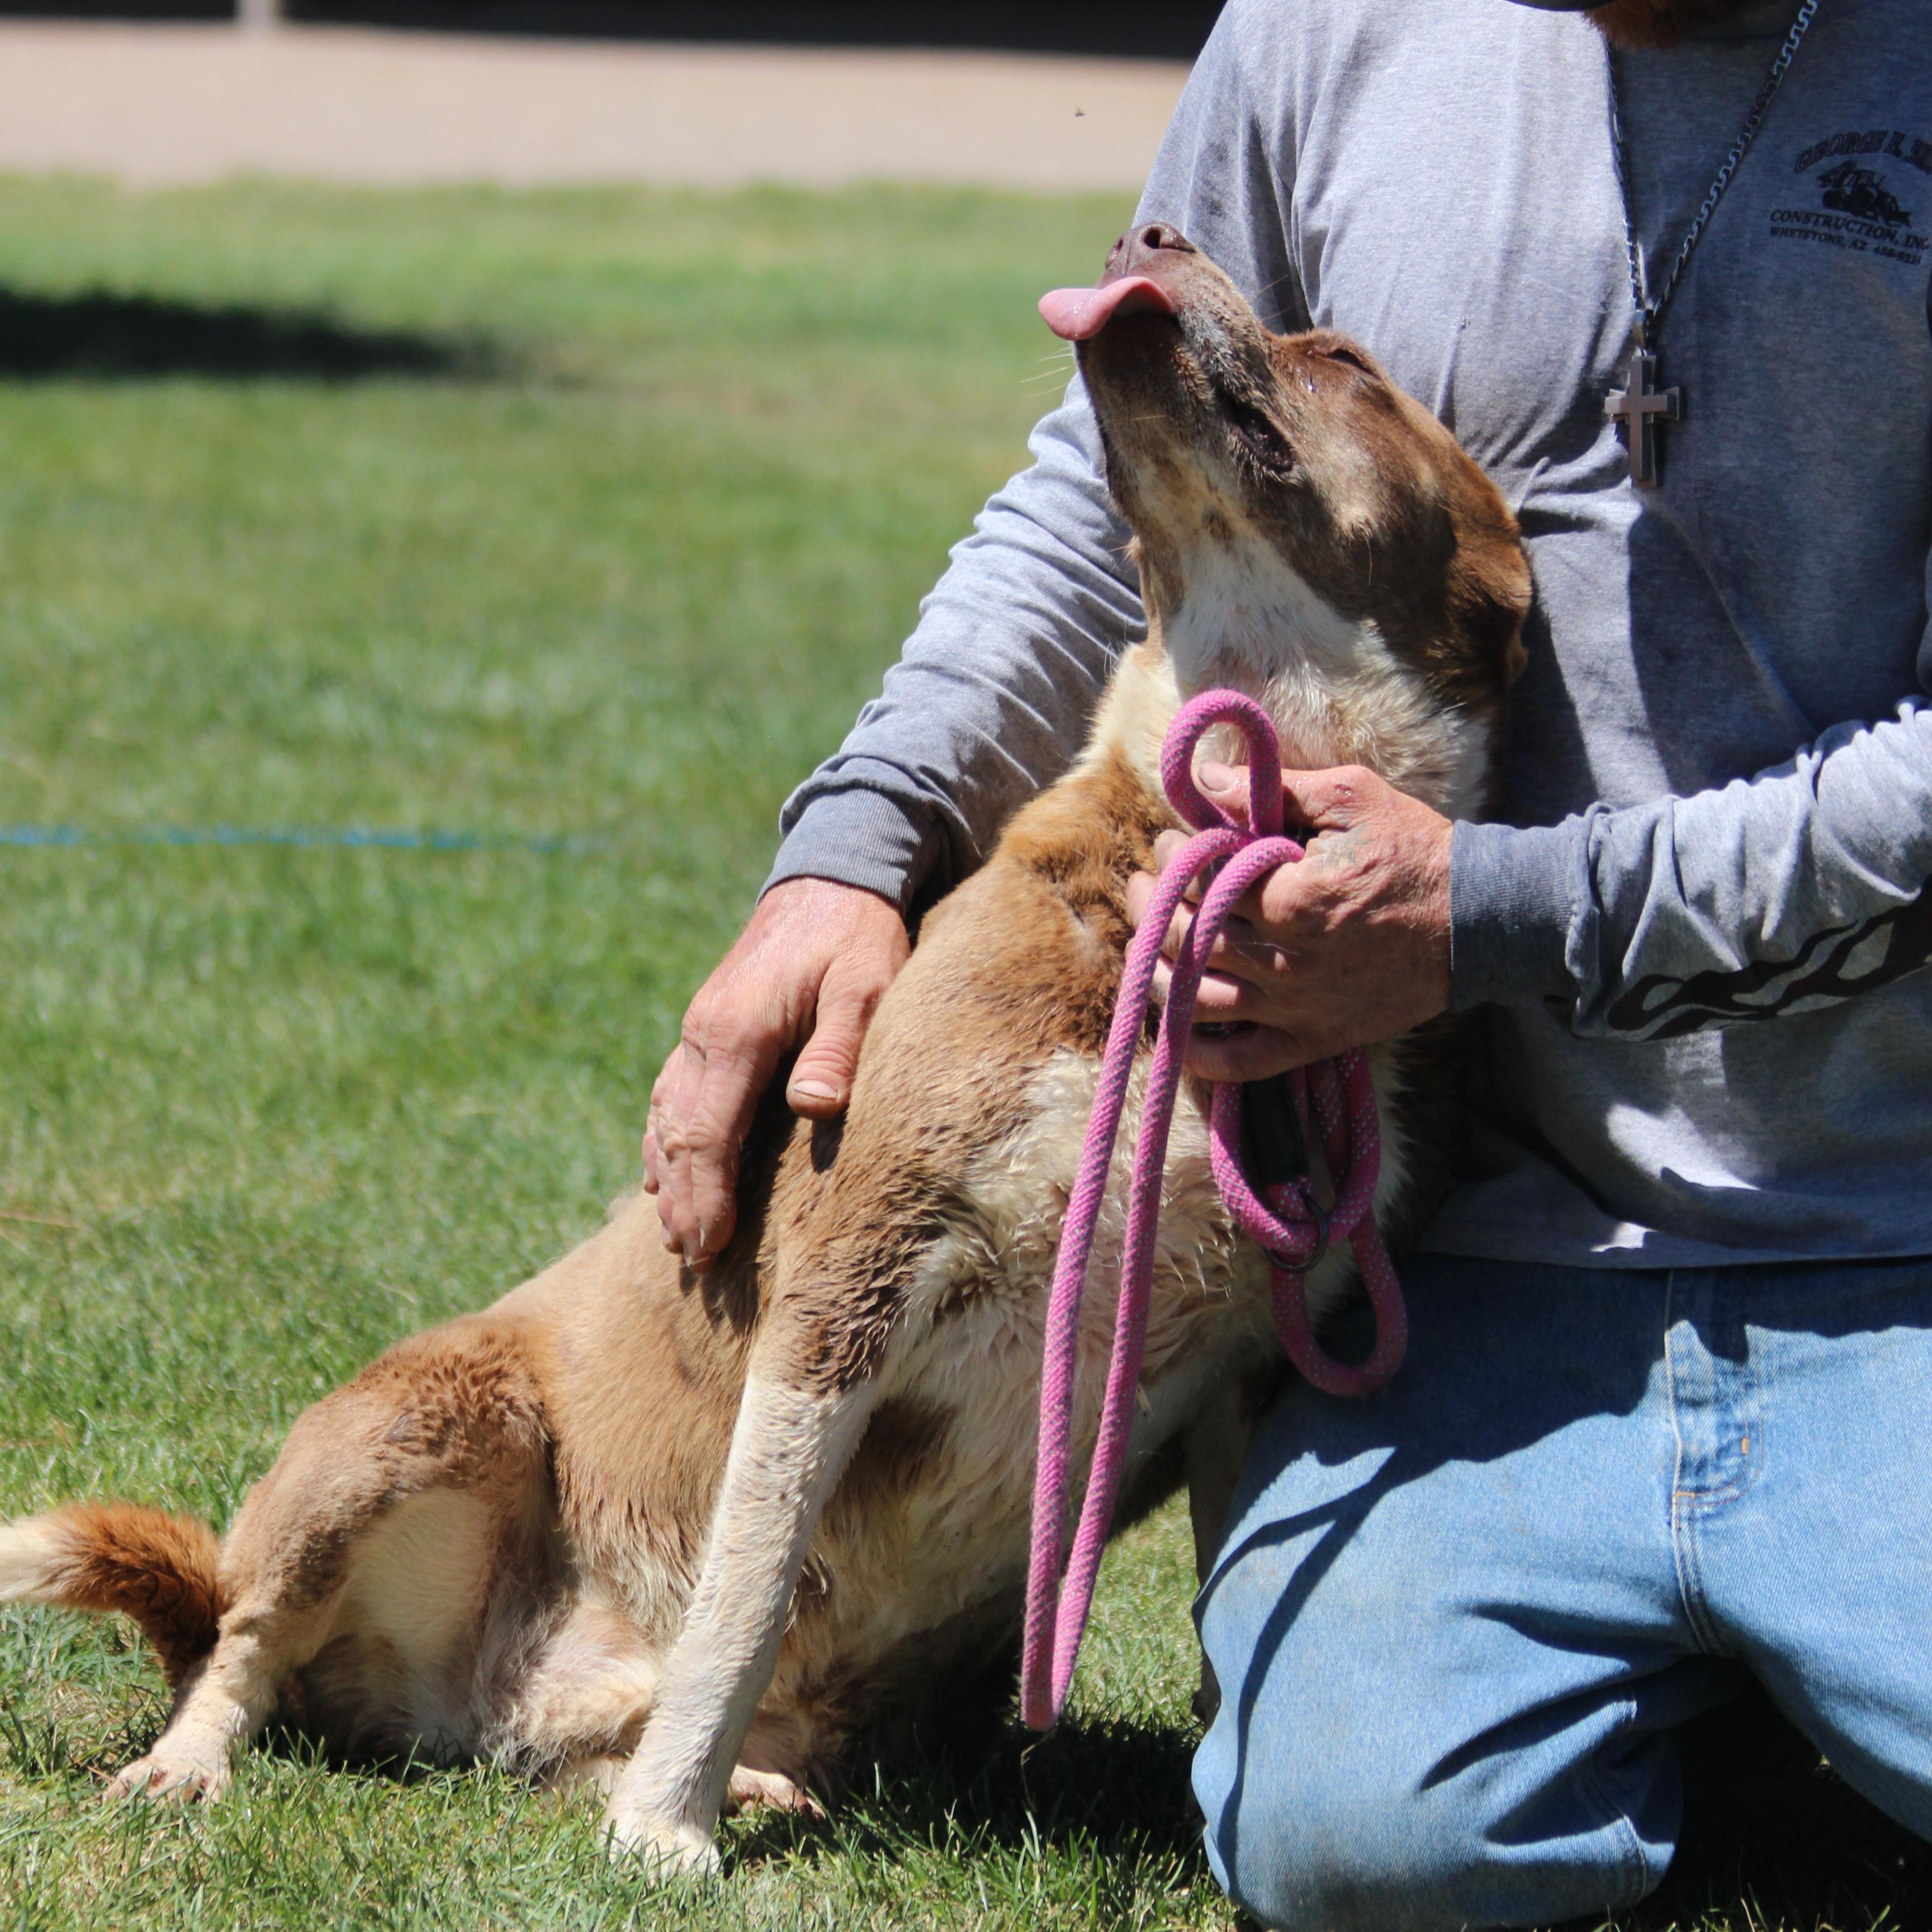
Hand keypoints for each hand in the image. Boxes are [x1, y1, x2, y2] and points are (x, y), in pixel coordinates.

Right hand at [643, 878, 908, 1266]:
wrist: (830, 875)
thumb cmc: (858, 935)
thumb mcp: (866, 983)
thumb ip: (839, 1045)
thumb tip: (812, 1107)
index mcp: (737, 1032)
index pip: (707, 1133)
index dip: (706, 1195)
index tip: (707, 1246)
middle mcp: (704, 1034)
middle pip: (680, 1134)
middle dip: (682, 1200)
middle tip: (691, 1258)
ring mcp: (699, 1028)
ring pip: (668, 1115)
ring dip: (670, 1175)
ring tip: (677, 1233)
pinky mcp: (708, 1025)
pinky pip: (674, 1092)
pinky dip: (668, 1138)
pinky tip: (668, 1170)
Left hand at [1124, 761, 1451, 1082]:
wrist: (1479, 921)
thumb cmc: (1416, 850)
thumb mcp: (1352, 798)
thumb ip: (1275, 790)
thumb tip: (1207, 780)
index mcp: (1296, 899)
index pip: (1205, 880)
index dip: (1176, 856)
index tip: (1172, 839)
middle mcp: (1290, 963)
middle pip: (1189, 940)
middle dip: (1152, 905)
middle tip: (1144, 882)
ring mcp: (1298, 1009)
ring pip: (1196, 1000)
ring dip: (1157, 969)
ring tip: (1148, 937)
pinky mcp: (1312, 1041)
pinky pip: (1238, 1063)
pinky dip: (1195, 1052)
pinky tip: (1170, 1025)